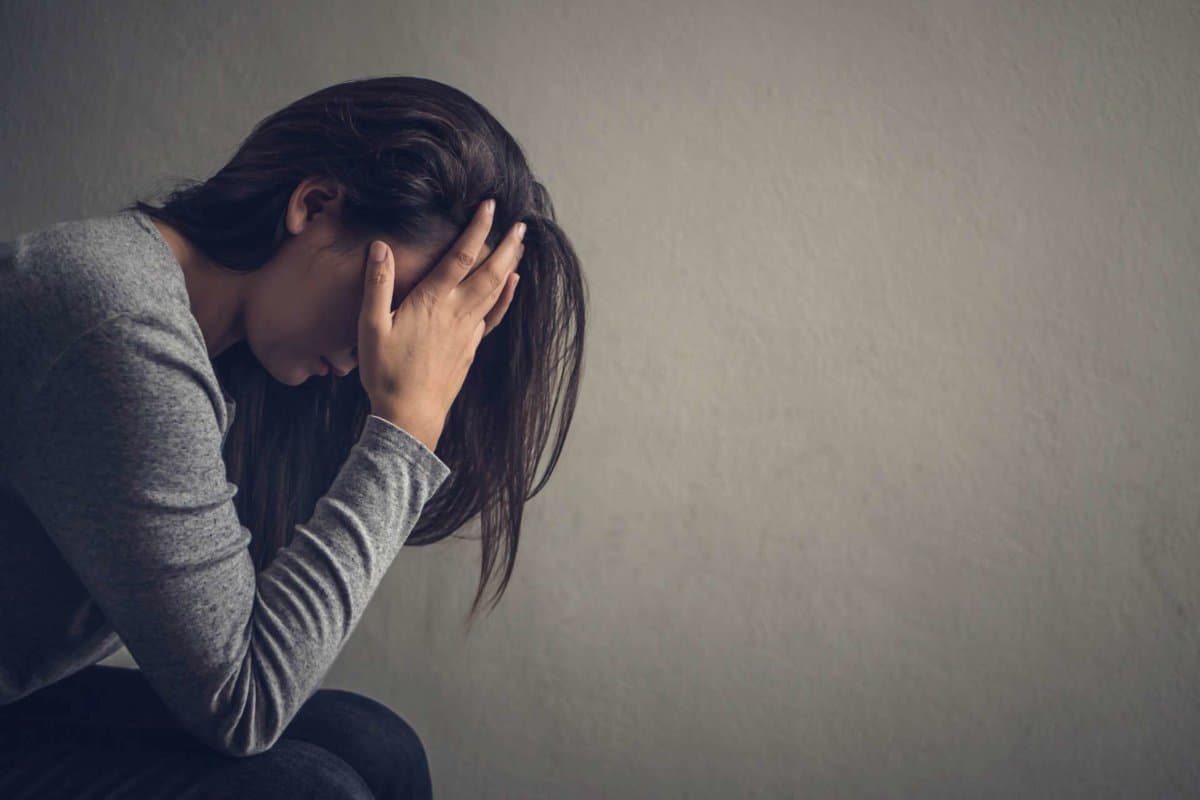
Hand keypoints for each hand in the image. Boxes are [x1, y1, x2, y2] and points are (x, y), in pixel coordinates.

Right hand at [356, 199, 524, 450]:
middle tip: (520, 223)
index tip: (490, 207)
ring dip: (509, 265)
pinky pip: (493, 315)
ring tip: (520, 245)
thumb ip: (378, 285)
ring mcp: (467, 330)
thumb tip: (381, 247)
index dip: (477, 229)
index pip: (461, 256)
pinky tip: (512, 285)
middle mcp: (457, 312)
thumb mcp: (371, 327)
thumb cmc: (386, 372)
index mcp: (432, 302)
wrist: (410, 415)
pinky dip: (505, 296)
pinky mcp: (470, 346)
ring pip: (495, 291)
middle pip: (489, 271)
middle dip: (506, 245)